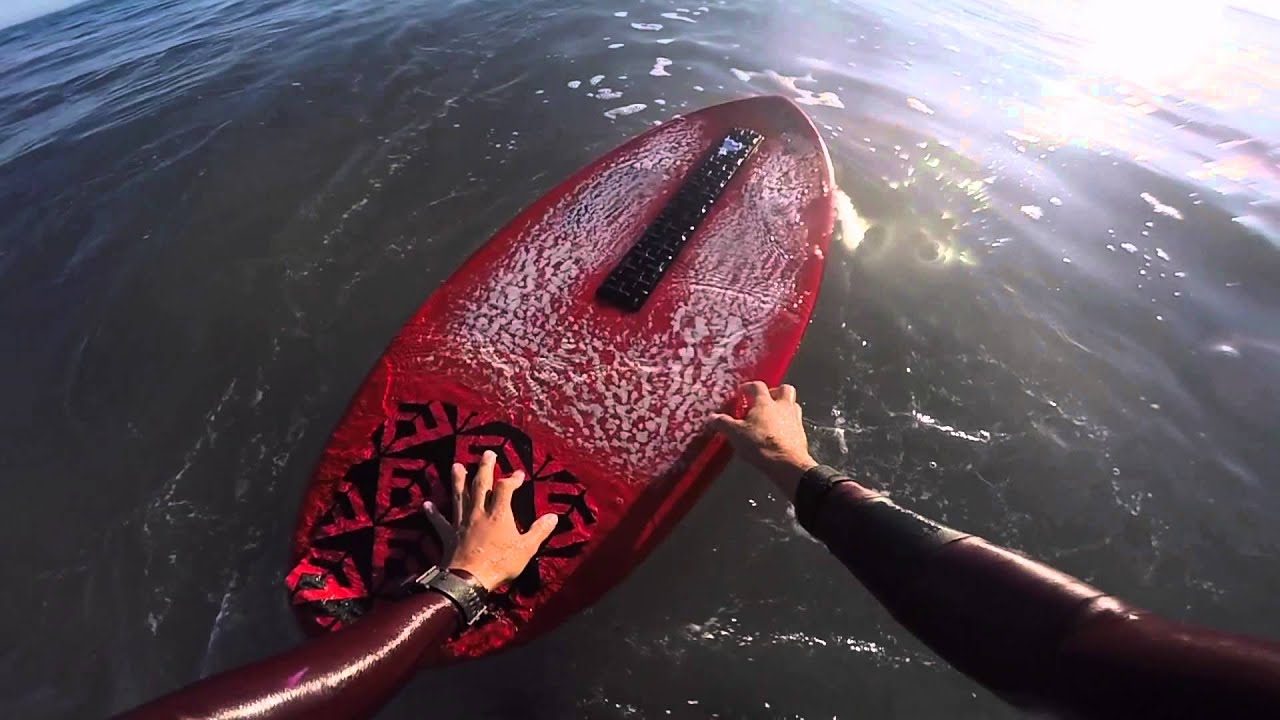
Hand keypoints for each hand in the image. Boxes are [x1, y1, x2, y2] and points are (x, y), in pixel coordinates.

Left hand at [422, 450, 558, 591]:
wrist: (469, 580)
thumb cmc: (500, 564)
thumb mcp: (526, 549)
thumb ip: (539, 531)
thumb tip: (553, 517)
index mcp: (499, 515)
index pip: (505, 488)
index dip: (512, 478)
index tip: (518, 474)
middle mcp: (479, 513)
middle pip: (480, 485)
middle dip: (484, 468)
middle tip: (487, 453)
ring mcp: (462, 523)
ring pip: (459, 497)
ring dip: (457, 481)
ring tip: (456, 466)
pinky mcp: (449, 536)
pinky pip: (440, 522)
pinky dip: (433, 513)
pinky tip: (426, 504)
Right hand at [708, 381, 817, 497]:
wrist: (787, 464)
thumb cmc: (760, 445)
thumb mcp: (735, 434)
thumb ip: (723, 423)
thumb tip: (711, 418)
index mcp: (765, 403)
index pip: (757, 386)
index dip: (748, 387)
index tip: (741, 393)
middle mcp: (783, 406)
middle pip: (784, 389)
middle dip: (774, 392)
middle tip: (764, 401)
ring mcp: (795, 419)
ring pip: (793, 404)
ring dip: (784, 407)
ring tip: (772, 417)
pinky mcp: (801, 434)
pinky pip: (796, 422)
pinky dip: (788, 424)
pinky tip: (779, 433)